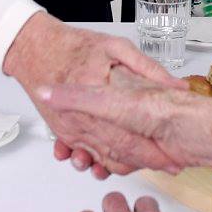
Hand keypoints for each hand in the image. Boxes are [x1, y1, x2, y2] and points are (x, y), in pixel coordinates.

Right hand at [3, 14, 180, 177]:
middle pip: (118, 152)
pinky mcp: (64, 131)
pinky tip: (119, 163)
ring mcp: (71, 127)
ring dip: (125, 166)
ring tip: (149, 166)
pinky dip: (102, 162)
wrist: (35, 49)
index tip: (172, 158)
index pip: (129, 136)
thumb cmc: (74, 45)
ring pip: (102, 158)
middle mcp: (81, 116)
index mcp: (97, 94)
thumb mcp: (115, 46)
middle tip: (169, 166)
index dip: (153, 151)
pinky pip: (86, 154)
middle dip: (146, 163)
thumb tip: (176, 85)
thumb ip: (147, 68)